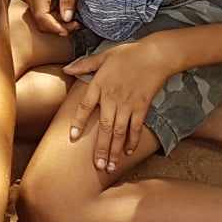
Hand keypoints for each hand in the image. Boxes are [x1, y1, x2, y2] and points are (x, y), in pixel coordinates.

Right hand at [25, 0, 79, 35]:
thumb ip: (68, 0)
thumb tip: (67, 19)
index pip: (42, 18)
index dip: (55, 27)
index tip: (69, 30)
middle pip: (41, 22)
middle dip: (58, 27)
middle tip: (76, 25)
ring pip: (42, 20)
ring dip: (58, 23)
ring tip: (74, 20)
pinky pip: (44, 14)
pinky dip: (55, 17)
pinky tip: (66, 14)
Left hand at [65, 37, 176, 173]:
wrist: (155, 55)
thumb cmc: (128, 54)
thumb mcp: (103, 55)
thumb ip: (84, 64)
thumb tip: (66, 69)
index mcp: (100, 85)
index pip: (85, 106)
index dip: (78, 122)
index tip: (72, 137)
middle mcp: (112, 97)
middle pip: (104, 127)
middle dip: (100, 148)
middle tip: (97, 166)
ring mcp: (128, 104)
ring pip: (119, 132)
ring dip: (115, 150)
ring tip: (110, 167)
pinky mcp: (142, 107)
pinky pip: (136, 127)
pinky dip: (132, 141)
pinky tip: (128, 153)